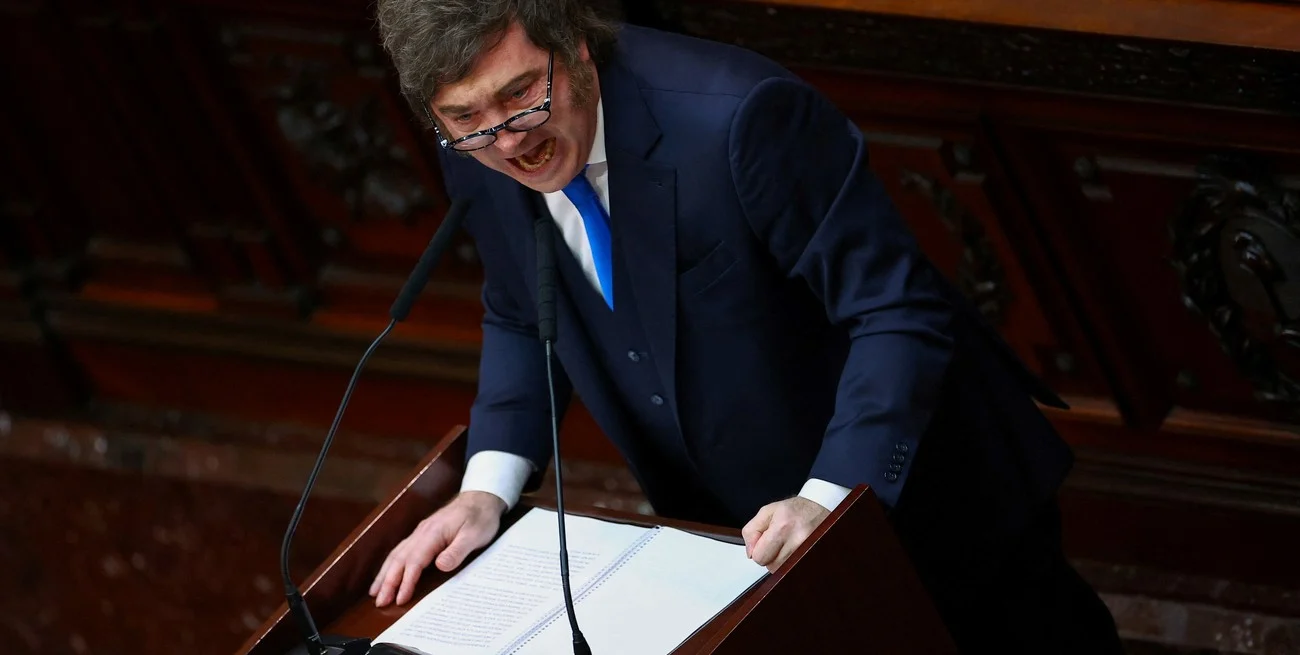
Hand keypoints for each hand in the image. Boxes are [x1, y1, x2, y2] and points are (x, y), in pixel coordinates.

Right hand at [369, 490, 505, 606]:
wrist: (481, 497)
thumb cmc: (481, 517)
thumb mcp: (475, 535)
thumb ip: (457, 551)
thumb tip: (440, 566)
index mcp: (433, 533)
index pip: (415, 561)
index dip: (406, 581)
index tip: (400, 599)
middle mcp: (422, 532)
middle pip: (400, 559)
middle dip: (388, 581)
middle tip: (380, 603)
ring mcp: (421, 532)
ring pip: (397, 554)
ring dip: (385, 573)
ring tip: (375, 592)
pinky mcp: (423, 534)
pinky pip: (402, 550)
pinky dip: (391, 564)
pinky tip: (387, 572)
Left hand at [741, 497, 829, 572]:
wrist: (821, 507)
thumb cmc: (795, 509)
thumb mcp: (767, 511)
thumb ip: (751, 531)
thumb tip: (750, 552)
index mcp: (782, 526)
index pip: (760, 557)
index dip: (757, 551)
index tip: (764, 543)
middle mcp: (797, 540)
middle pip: (771, 567)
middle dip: (769, 557)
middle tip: (776, 543)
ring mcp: (808, 550)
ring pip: (782, 570)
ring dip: (780, 561)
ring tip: (787, 545)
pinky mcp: (814, 557)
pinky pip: (794, 570)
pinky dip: (791, 563)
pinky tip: (794, 550)